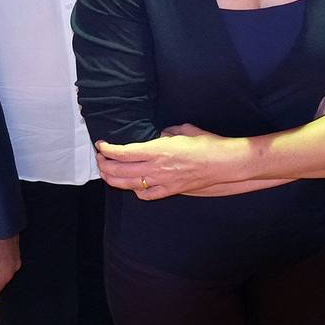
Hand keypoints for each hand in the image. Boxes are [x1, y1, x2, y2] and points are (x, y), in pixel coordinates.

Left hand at [94, 126, 239, 199]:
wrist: (224, 164)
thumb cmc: (206, 144)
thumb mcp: (183, 130)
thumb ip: (167, 132)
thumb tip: (159, 135)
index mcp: (158, 150)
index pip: (124, 152)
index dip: (108, 149)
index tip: (101, 145)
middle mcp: (156, 167)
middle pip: (120, 170)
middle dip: (105, 165)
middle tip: (100, 158)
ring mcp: (162, 182)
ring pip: (129, 185)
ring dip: (114, 179)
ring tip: (107, 173)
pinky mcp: (170, 191)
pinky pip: (146, 195)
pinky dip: (135, 191)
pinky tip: (133, 186)